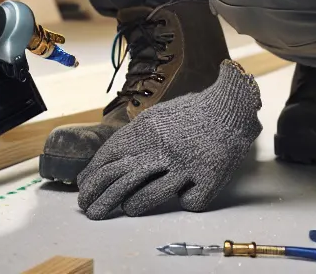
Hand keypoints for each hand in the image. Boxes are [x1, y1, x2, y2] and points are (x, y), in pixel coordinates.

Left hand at [75, 60, 262, 218]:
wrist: (232, 106)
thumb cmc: (192, 113)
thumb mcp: (158, 117)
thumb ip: (135, 137)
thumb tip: (107, 160)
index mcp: (148, 130)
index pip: (110, 157)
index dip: (93, 175)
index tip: (83, 187)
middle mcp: (163, 148)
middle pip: (121, 180)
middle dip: (100, 198)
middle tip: (90, 210)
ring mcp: (186, 165)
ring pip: (148, 196)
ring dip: (132, 205)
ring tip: (127, 208)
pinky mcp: (209, 178)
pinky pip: (188, 201)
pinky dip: (185, 200)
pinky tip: (184, 194)